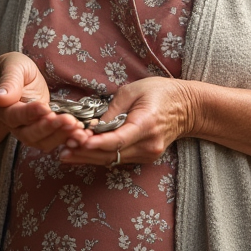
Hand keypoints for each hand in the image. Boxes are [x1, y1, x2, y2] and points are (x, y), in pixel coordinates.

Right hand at [0, 52, 90, 152]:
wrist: (17, 78)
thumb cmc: (14, 69)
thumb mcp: (12, 68)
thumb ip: (8, 82)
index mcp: (4, 109)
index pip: (16, 116)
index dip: (31, 114)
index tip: (45, 108)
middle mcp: (15, 125)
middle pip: (30, 134)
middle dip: (50, 128)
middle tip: (69, 121)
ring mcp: (30, 130)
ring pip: (43, 141)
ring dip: (62, 136)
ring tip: (79, 129)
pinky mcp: (44, 130)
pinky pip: (55, 139)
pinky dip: (68, 138)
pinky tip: (83, 133)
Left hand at [60, 78, 196, 167]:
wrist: (187, 106)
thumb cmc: (160, 92)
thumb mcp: (133, 90)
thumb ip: (112, 109)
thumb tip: (92, 126)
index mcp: (147, 124)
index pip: (118, 139)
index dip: (96, 143)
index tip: (78, 141)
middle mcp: (148, 144)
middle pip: (112, 154)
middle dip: (85, 152)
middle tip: (63, 148)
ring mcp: (148, 154)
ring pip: (113, 159)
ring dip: (89, 157)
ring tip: (66, 153)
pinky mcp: (144, 157)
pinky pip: (119, 158)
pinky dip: (100, 155)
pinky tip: (82, 152)